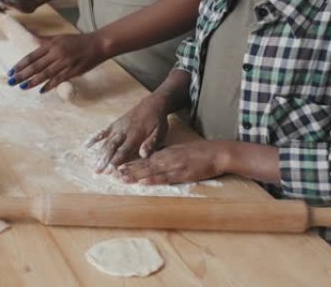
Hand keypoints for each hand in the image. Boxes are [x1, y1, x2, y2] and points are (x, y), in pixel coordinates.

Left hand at [8, 33, 107, 92]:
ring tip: (22, 87)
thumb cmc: (78, 41)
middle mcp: (56, 53)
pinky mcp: (73, 71)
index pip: (32, 56)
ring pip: (45, 74)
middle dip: (22, 74)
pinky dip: (49, 85)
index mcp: (51, 45)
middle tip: (12, 82)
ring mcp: (65, 63)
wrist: (98, 44)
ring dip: (32, 81)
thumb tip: (31, 41)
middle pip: (36, 66)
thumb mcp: (59, 38)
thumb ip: (45, 42)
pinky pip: (59, 79)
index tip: (11, 71)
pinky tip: (41, 91)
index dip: (20, 64)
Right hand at [86, 95, 169, 172]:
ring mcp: (117, 127)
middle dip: (105, 160)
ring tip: (93, 166)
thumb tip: (143, 155)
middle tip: (98, 171)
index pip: (124, 150)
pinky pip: (103, 132)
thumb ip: (151, 143)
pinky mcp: (114, 124)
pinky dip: (94, 138)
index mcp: (136, 135)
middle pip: (112, 147)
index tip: (111, 170)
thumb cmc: (157, 120)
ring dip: (99, 154)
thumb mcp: (160, 131)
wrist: (153, 103)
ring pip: (106, 142)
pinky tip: (86, 146)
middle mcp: (124, 131)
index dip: (117, 160)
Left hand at [117, 141, 231, 184]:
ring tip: (122, 178)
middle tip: (113, 174)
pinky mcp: (182, 174)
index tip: (118, 167)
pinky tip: (143, 182)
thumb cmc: (200, 152)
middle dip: (128, 170)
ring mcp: (173, 166)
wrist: (217, 153)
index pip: (145, 159)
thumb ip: (167, 153)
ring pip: (151, 171)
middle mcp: (167, 158)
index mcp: (166, 152)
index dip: (131, 164)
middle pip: (144, 165)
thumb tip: (154, 157)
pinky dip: (153, 179)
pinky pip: (165, 177)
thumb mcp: (179, 150)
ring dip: (136, 175)